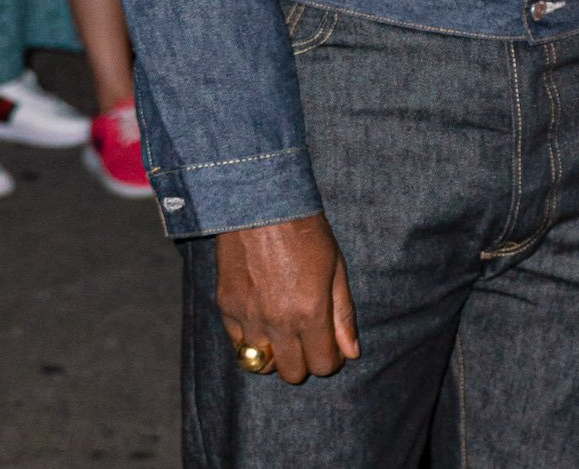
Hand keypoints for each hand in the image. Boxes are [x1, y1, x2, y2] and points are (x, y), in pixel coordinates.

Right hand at [214, 212, 358, 383]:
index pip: (322, 365)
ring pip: (261, 365)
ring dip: (275, 354)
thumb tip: (351, 353)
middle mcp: (278, 323)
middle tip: (307, 337)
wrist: (262, 205)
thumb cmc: (306, 232)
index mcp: (310, 313)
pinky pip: (237, 345)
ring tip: (283, 330)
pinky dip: (250, 340)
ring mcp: (249, 318)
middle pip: (292, 373)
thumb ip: (342, 314)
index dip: (330, 358)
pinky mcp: (226, 308)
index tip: (330, 344)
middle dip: (305, 360)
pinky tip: (261, 318)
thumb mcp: (336, 268)